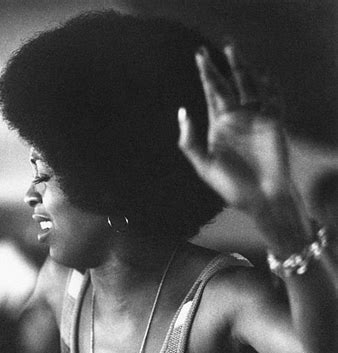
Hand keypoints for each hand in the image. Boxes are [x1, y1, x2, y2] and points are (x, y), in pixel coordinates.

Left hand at [178, 43, 290, 214]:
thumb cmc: (231, 186)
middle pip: (228, 86)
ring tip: (233, 51)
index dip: (206, 75)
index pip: (212, 94)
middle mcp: (236, 118)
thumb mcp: (205, 166)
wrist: (260, 198)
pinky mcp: (273, 123)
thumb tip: (182, 112)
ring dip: (242, 69)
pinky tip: (265, 77)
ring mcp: (255, 119)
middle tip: (208, 50)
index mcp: (219, 125)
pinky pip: (273, 100)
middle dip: (219, 68)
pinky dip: (271, 88)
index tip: (199, 57)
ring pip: (249, 86)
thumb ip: (190, 142)